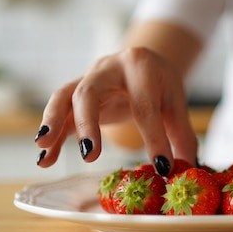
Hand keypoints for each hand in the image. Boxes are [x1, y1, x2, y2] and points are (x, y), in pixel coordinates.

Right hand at [34, 47, 198, 175]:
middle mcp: (109, 67)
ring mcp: (88, 78)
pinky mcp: (76, 93)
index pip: (146, 105)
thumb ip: (181, 135)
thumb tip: (188, 170)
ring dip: (53, 121)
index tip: (162, 167)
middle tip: (89, 156)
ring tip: (44, 146)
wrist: (144, 61)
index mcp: (141, 66)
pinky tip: (45, 159)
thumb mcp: (176, 104)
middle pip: (90, 90)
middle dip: (88, 123)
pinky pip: (60, 112)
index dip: (154, 138)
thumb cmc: (160, 85)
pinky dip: (52, 134)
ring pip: (64, 95)